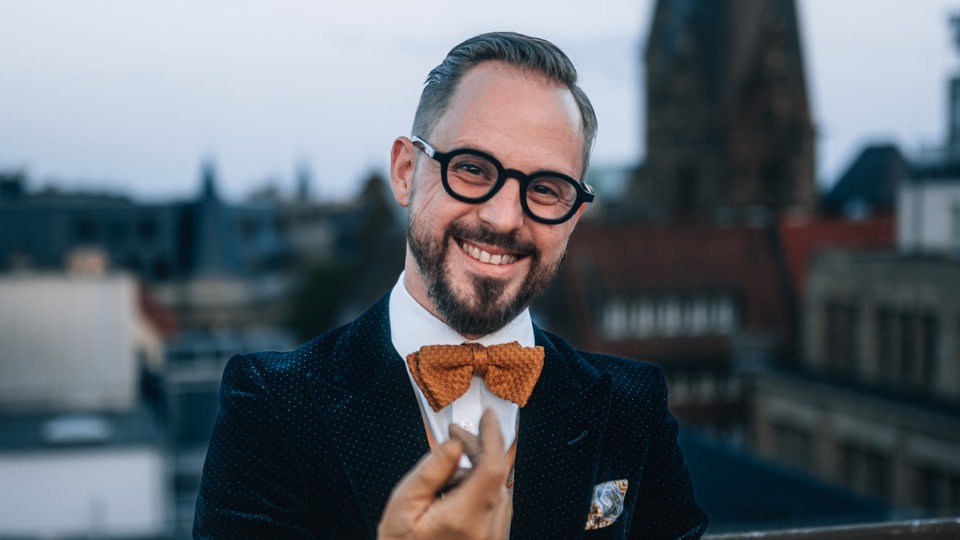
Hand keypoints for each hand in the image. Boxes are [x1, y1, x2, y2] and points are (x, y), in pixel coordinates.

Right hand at [377, 409, 511, 539]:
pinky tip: (452, 497)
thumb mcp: (404, 505)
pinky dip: (478, 492)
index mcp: (466, 518)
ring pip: (497, 490)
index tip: (487, 415)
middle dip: (477, 450)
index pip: (492, 466)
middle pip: (494, 475)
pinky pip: (494, 507)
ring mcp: (495, 538)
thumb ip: (431, 470)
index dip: (492, 436)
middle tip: (453, 437)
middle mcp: (489, 529)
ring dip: (476, 473)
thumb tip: (455, 443)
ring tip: (442, 479)